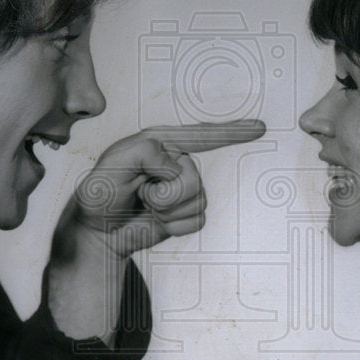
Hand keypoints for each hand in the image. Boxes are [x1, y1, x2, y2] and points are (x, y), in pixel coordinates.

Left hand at [71, 119, 265, 257]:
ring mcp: (184, 187)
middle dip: (164, 195)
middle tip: (140, 195)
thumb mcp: (111, 164)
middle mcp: (176, 162)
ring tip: (146, 206)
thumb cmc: (100, 194)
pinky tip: (156, 221)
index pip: (200, 135)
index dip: (231, 132)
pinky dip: (174, 226)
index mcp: (159, 142)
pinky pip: (197, 221)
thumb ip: (143, 152)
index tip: (259, 128)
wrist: (100, 231)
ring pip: (198, 200)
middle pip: (194, 177)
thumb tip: (175, 161)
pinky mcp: (188, 211)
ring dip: (167, 211)